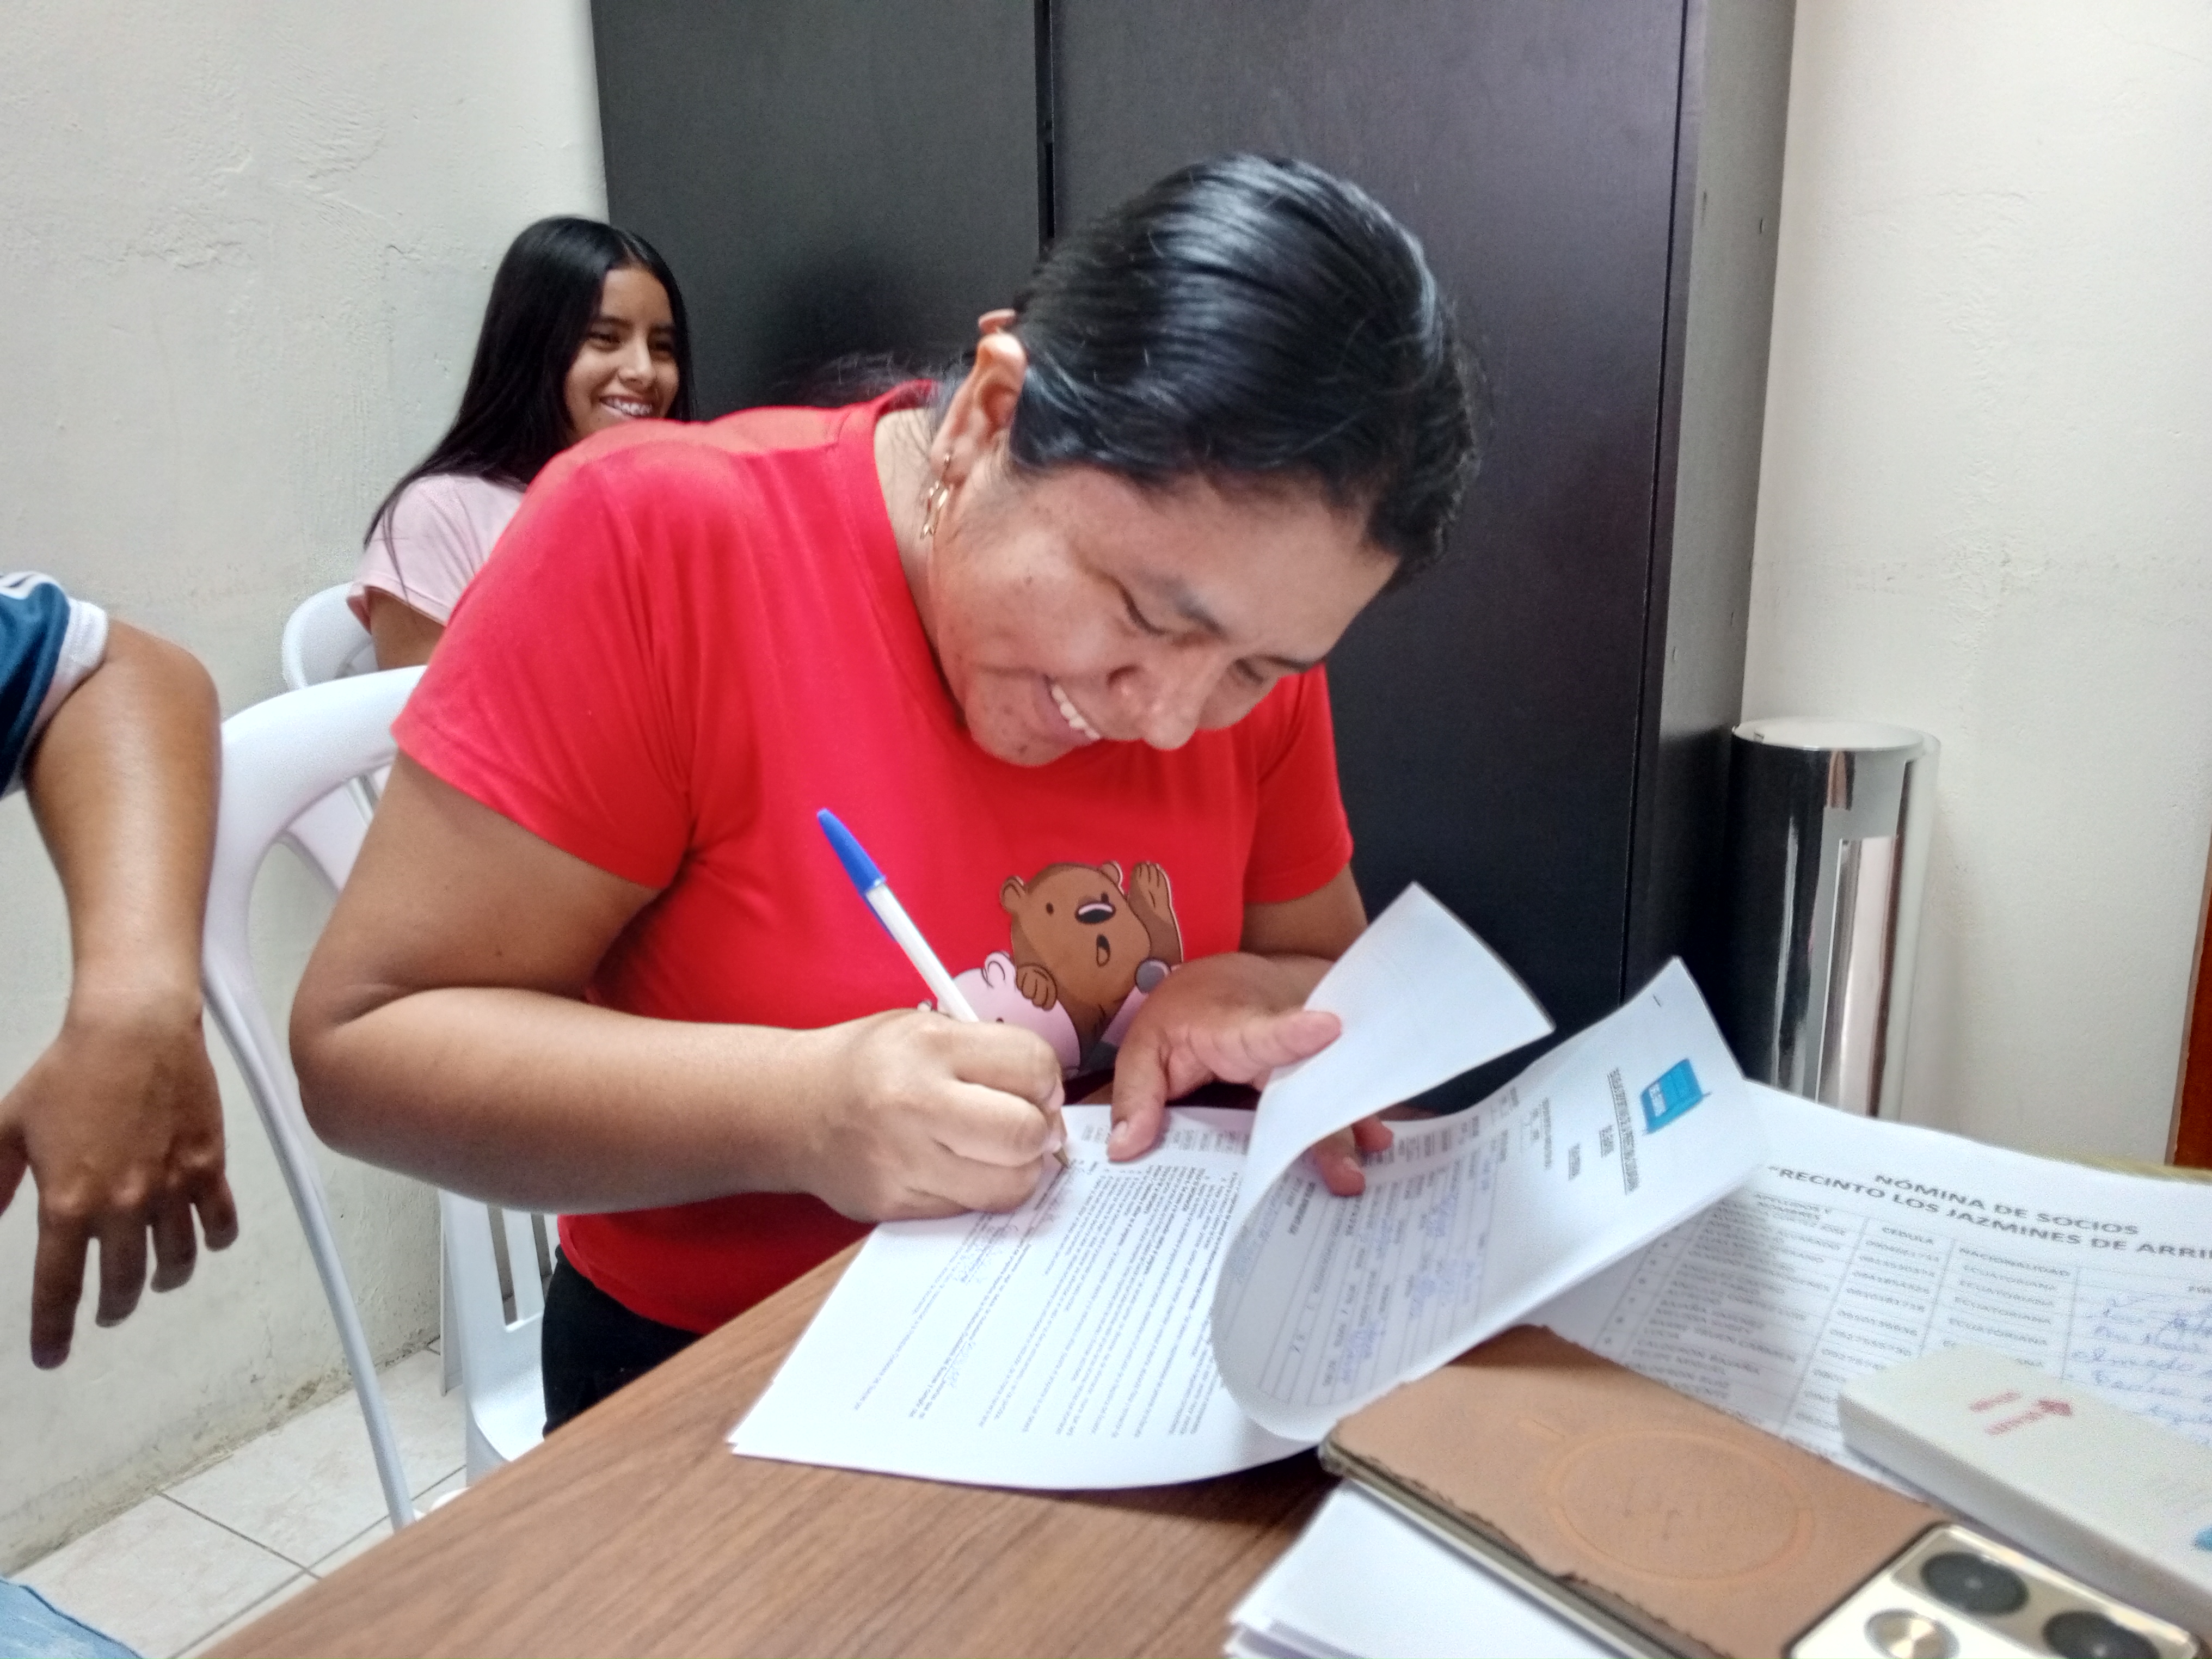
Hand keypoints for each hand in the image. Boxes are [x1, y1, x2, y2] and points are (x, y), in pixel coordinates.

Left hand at [0, 989, 238, 1367]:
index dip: (53, 1332)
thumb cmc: (67, 1073)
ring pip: (173, 1263)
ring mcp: (171, 1189)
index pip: (58, 1289)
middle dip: (110, 1310)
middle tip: (105, 1313)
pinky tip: (201, 1245)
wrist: (136, 1029)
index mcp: (68, 1203)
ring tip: (151, 1282)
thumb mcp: (7, 1128)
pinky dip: (211, 1243)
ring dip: (161, 1281)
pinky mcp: (208, 1167)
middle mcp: (123, 1207)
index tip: (51, 1357)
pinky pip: (218, 1224)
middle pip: (121, 1285)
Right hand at [795, 1010, 1065, 1220]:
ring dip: (1019, 1171)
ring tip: (997, 1152)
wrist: (790, 1108)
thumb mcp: (927, 1029)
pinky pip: (970, 1210)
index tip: (1037, 1088)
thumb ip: (992, 1055)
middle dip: (1041, 1133)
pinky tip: (957, 1168)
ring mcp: (902, 1163)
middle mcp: (913, 1104)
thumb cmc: (871, 1063)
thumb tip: (1053, 1103)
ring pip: (1007, 1186)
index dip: (1048, 1082)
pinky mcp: (894, 1206)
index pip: (1032, 1066)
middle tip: (1026, 1127)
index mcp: (929, 1046)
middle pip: (1025, 1134)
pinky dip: (977, 1191)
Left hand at [1108, 953, 1393, 1194]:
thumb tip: (1125, 1149)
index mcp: (1229, 1026)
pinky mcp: (1313, 1066)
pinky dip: (1351, 1118)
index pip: (1260, 1030)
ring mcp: (1302, 1049)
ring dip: (1347, 1124)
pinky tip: (1372, 1140)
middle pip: (1306, 1078)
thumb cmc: (1185, 1013)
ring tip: (1364, 1163)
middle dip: (1327, 1121)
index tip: (1327, 1028)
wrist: (1225, 978)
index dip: (1291, 1033)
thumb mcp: (1145, 1046)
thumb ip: (1137, 1095)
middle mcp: (1276, 1035)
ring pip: (1327, 1087)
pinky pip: (1331, 1093)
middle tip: (1345, 1168)